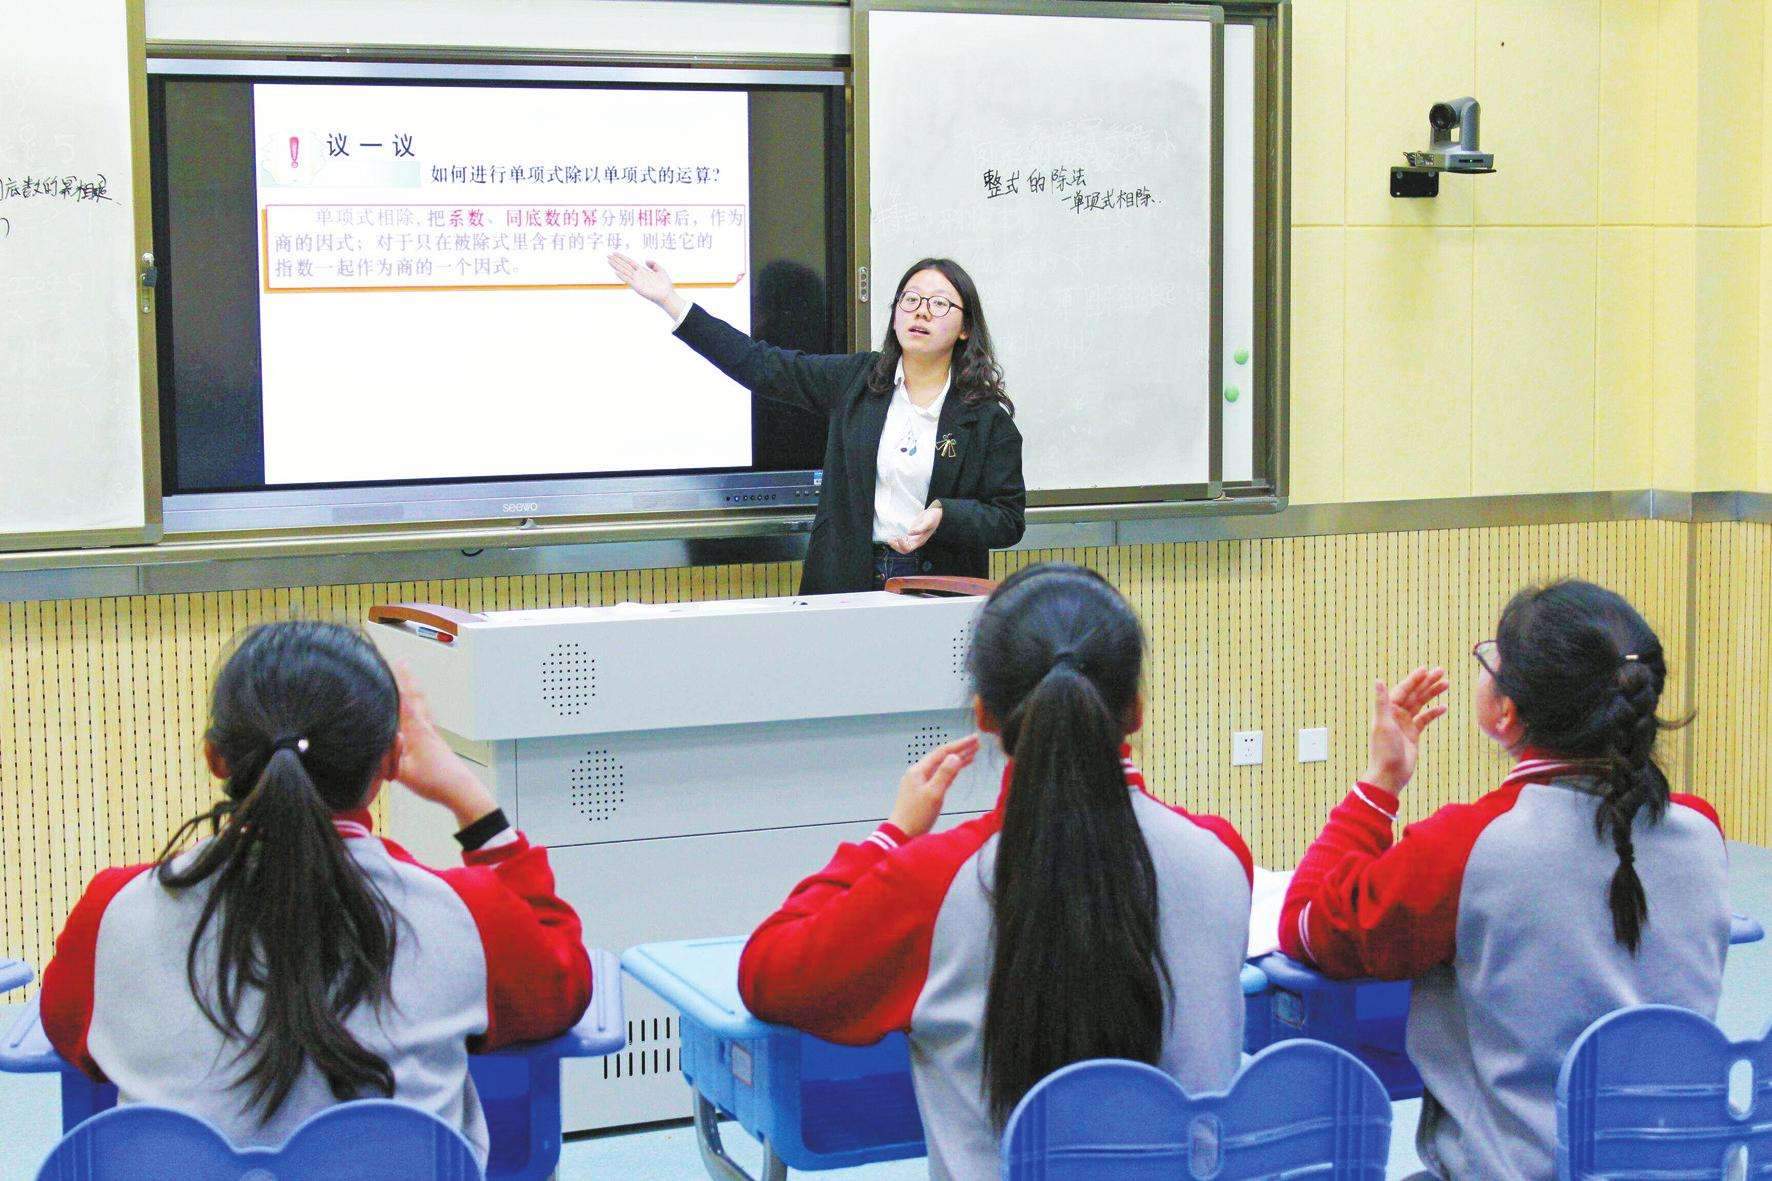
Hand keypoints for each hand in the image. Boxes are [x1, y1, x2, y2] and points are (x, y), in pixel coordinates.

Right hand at [392, 664, 498, 828]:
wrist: (460, 789)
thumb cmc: (433, 780)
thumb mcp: (402, 772)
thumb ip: (385, 756)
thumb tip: (370, 743)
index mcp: (416, 730)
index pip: (404, 700)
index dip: (397, 682)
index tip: (392, 663)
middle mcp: (425, 727)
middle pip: (416, 697)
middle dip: (408, 680)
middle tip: (402, 662)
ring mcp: (432, 733)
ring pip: (423, 706)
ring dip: (414, 692)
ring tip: (409, 681)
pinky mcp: (436, 742)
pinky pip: (425, 718)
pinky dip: (419, 708)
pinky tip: (418, 712)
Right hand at [607, 252, 685, 320]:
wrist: (667, 295)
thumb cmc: (665, 284)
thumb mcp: (660, 270)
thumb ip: (653, 264)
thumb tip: (645, 259)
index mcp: (642, 271)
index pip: (630, 262)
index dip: (622, 257)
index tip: (615, 253)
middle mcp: (638, 275)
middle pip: (625, 266)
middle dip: (616, 261)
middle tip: (608, 255)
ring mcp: (637, 281)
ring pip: (624, 271)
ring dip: (617, 266)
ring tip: (609, 261)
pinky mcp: (637, 287)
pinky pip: (628, 280)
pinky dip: (622, 276)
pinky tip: (616, 272)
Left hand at [888, 733, 979, 837]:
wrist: (902, 834)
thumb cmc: (916, 816)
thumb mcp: (933, 794)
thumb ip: (945, 774)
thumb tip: (955, 756)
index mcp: (919, 770)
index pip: (942, 752)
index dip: (960, 745)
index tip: (975, 738)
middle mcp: (919, 773)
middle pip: (942, 757)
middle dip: (960, 749)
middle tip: (977, 742)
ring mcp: (921, 782)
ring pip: (942, 766)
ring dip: (957, 759)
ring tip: (973, 752)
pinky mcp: (924, 791)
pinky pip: (941, 775)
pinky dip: (952, 770)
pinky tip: (960, 768)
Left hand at [889, 502, 941, 553]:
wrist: (936, 514)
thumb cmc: (933, 518)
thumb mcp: (927, 522)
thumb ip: (919, 528)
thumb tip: (910, 532)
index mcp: (920, 541)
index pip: (908, 548)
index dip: (902, 545)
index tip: (898, 537)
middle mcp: (916, 542)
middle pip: (904, 549)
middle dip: (896, 546)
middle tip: (890, 539)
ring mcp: (913, 538)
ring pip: (902, 546)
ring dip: (895, 544)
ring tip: (890, 538)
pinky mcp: (911, 534)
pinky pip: (903, 540)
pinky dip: (897, 539)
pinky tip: (893, 535)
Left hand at [1362, 666, 1449, 794]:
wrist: (1390, 774)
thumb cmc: (1385, 750)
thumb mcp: (1384, 724)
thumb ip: (1382, 702)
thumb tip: (1378, 680)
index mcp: (1388, 710)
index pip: (1403, 690)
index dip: (1414, 679)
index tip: (1426, 669)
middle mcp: (1395, 714)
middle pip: (1414, 694)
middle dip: (1427, 682)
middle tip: (1442, 671)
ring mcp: (1404, 724)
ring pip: (1421, 704)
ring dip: (1432, 694)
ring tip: (1446, 683)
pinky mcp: (1412, 734)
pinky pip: (1424, 719)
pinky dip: (1433, 713)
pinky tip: (1443, 707)